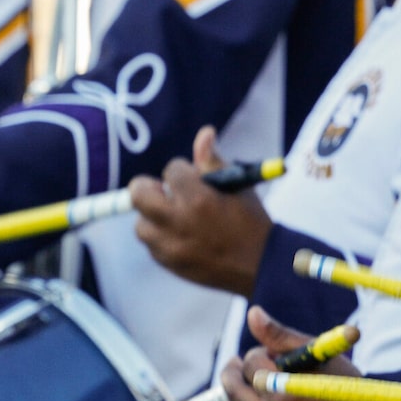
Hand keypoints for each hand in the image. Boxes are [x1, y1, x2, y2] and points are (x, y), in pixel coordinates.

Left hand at [129, 126, 270, 296]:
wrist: (262, 267)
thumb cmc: (252, 223)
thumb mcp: (237, 187)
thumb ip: (213, 161)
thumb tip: (204, 133)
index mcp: (198, 199)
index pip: (171, 170)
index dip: (182, 172)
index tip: (192, 179)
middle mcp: (178, 222)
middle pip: (138, 194)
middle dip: (149, 188)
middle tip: (164, 193)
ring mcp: (171, 246)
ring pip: (141, 224)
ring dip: (154, 217)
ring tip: (175, 219)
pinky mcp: (169, 263)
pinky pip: (151, 246)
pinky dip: (162, 238)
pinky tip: (181, 237)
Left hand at [222, 305, 372, 400]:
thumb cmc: (346, 382)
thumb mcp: (316, 353)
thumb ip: (280, 334)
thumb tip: (252, 313)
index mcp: (285, 389)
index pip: (251, 363)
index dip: (258, 353)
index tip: (267, 353)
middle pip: (234, 390)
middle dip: (235, 372)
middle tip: (238, 365)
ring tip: (255, 391)